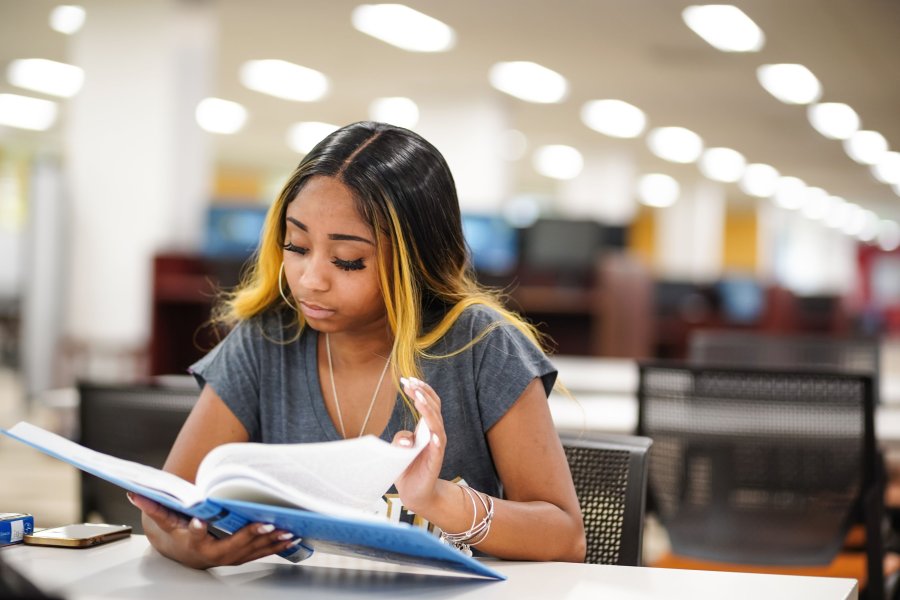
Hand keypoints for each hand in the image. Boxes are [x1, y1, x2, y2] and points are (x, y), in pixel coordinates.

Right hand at [128, 492, 298, 568]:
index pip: (194, 536)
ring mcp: (229, 558)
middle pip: (232, 546)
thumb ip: (153, 506)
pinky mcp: (241, 557)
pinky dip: (276, 545)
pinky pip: (260, 552)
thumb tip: (134, 492)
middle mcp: (212, 554)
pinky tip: (292, 537)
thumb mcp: (164, 520)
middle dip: (250, 535)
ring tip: (286, 530)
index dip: (196, 530)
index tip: (199, 522)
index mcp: (192, 543)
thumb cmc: (176, 533)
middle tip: (265, 524)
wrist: (182, 553)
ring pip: (251, 551)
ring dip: (270, 542)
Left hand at [392, 377, 445, 513]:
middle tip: (410, 384)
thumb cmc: (407, 466)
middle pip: (434, 407)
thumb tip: (405, 440)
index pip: (429, 402)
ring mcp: (436, 445)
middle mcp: (434, 432)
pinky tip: (432, 433)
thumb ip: (401, 438)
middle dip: (423, 393)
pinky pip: (438, 446)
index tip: (408, 379)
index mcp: (426, 426)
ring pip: (436, 423)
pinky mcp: (435, 459)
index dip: (421, 389)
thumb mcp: (398, 448)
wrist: (414, 491)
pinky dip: (436, 437)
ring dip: (428, 410)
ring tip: (418, 399)